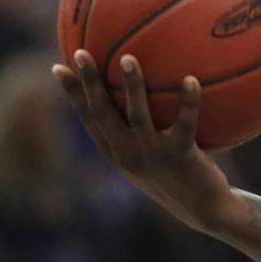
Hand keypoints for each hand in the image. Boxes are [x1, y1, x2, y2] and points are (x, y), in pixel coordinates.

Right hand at [52, 52, 236, 234]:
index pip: (88, 118)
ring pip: (138, 115)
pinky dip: (189, 101)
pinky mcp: (180, 155)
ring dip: (132, 86)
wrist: (203, 208)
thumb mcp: (150, 153)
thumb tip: (139, 87)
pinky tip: (191, 79)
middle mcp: (127, 153)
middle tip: (81, 53)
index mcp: (115, 151)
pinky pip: (185, 123)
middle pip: (102, 113)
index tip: (58, 66)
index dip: (72, 93)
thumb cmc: (176, 174)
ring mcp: (152, 154)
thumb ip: (139, 127)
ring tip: (129, 58)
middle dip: (89, 83)